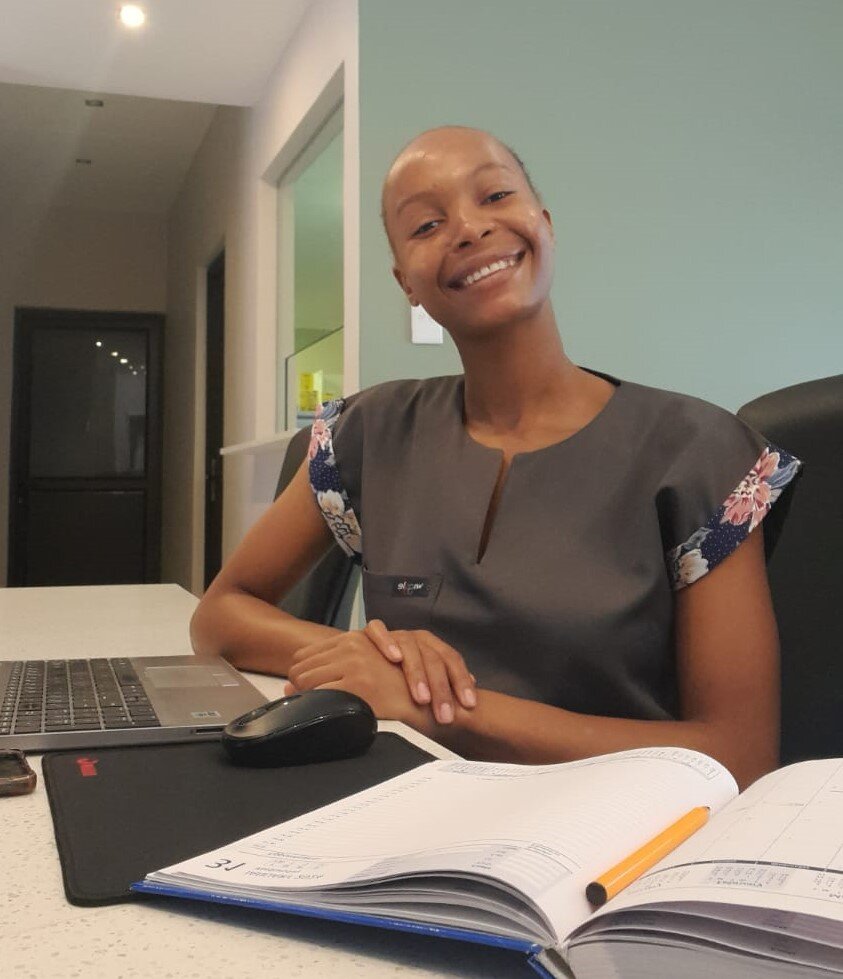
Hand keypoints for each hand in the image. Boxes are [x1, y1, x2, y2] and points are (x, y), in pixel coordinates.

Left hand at [283, 630, 436, 733]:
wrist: (432, 702)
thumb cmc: (402, 690)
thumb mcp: (368, 667)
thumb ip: (334, 667)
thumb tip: (288, 684)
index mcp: (354, 638)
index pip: (305, 656)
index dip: (302, 678)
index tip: (308, 693)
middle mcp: (352, 645)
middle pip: (299, 668)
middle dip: (298, 689)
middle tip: (314, 704)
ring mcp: (354, 663)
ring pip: (304, 681)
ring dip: (306, 698)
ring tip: (325, 709)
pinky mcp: (357, 685)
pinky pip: (318, 696)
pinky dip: (315, 707)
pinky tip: (332, 714)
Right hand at [363, 620, 475, 723]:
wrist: (362, 658)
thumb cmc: (395, 675)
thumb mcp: (421, 683)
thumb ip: (442, 688)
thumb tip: (466, 705)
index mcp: (432, 647)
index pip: (452, 660)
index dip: (461, 681)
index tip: (468, 705)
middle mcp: (416, 639)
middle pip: (433, 657)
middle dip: (441, 688)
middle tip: (444, 715)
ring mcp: (394, 635)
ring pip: (410, 646)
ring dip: (417, 672)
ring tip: (422, 697)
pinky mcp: (369, 633)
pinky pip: (378, 630)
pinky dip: (387, 642)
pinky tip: (395, 658)